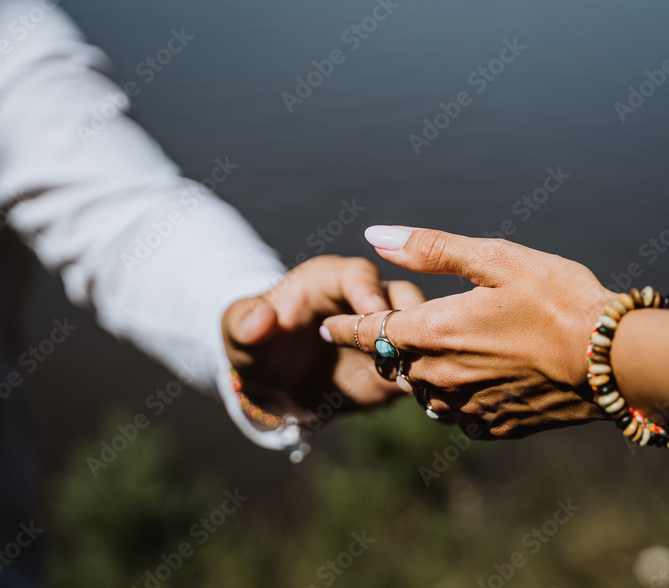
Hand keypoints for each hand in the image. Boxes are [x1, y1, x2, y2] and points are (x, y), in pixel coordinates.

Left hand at [222, 255, 425, 427]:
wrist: (277, 377)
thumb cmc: (257, 342)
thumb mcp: (240, 330)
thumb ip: (246, 322)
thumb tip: (260, 322)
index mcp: (331, 279)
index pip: (359, 274)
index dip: (368, 290)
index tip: (373, 310)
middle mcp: (368, 299)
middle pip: (405, 298)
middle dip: (409, 320)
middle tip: (404, 348)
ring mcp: (388, 332)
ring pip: (423, 332)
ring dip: (424, 353)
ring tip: (415, 377)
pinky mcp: (398, 364)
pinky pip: (422, 368)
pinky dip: (427, 380)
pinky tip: (425, 394)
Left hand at [320, 227, 616, 438]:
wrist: (615, 360)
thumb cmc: (560, 298)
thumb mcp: (496, 258)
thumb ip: (431, 248)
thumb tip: (375, 236)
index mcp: (434, 331)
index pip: (369, 330)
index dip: (346, 325)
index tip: (329, 324)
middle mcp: (442, 375)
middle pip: (395, 364)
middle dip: (391, 348)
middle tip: (400, 333)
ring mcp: (469, 406)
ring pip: (424, 394)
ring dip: (423, 376)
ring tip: (442, 356)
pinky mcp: (498, 426)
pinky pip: (460, 416)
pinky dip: (458, 399)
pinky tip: (478, 383)